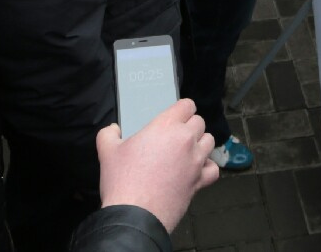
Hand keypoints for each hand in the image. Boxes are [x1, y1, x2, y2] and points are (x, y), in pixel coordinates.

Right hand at [96, 98, 217, 232]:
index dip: (182, 109)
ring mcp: (194, 161)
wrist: (134, 215)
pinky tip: (197, 170)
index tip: (177, 115)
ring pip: (209, 142)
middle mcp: (184, 140)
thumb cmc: (123, 182)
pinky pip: (213, 169)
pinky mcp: (199, 181)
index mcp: (165, 126)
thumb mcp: (107, 151)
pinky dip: (207, 168)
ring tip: (186, 151)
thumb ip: (108, 134)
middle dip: (189, 126)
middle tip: (176, 136)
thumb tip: (112, 129)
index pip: (186, 105)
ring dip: (200, 144)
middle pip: (199, 122)